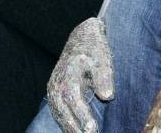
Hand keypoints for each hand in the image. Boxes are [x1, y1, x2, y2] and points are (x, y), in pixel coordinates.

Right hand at [47, 17, 113, 132]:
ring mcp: (54, 89)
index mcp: (68, 74)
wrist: (82, 38)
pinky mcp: (56, 92)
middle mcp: (57, 83)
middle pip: (63, 110)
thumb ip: (103, 75)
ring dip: (70, 127)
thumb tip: (107, 96)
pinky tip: (77, 130)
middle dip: (75, 127)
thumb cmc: (94, 48)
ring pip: (59, 113)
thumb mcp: (101, 57)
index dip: (82, 115)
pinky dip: (66, 122)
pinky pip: (59, 111)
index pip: (73, 99)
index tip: (92, 128)